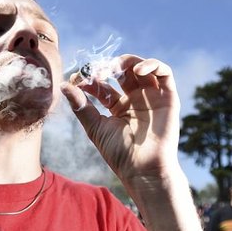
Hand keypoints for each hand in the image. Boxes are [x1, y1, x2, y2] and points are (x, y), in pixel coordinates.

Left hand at [60, 55, 180, 184]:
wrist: (143, 169)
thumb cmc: (119, 153)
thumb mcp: (95, 127)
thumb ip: (81, 106)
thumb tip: (63, 85)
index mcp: (118, 107)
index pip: (104, 83)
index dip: (91, 77)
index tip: (78, 78)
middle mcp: (135, 100)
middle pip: (123, 72)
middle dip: (109, 66)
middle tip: (97, 69)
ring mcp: (152, 97)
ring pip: (143, 68)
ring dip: (128, 61)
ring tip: (115, 67)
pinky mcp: (168, 98)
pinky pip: (164, 73)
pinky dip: (152, 65)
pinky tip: (137, 70)